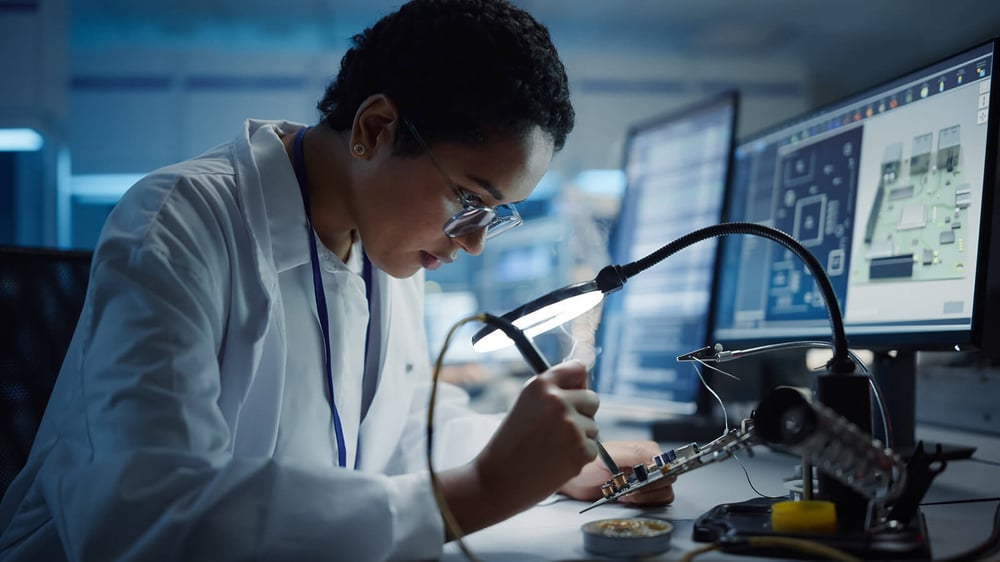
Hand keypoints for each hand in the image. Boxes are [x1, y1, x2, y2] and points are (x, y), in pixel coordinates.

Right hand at [475, 360, 599, 506]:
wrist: (497, 481)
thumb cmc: (510, 445)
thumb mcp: (526, 406)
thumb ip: (552, 393)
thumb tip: (584, 386)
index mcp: (540, 384)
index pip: (578, 368)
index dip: (578, 383)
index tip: (574, 393)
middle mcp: (557, 400)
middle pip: (592, 399)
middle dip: (582, 413)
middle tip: (558, 430)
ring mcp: (571, 425)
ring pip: (593, 427)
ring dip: (579, 438)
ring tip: (551, 449)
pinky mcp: (581, 450)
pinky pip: (592, 448)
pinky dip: (579, 458)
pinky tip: (556, 462)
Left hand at [558, 440, 675, 505]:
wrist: (576, 482)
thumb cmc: (588, 466)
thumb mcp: (609, 456)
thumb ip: (634, 454)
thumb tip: (657, 460)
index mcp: (644, 450)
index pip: (665, 462)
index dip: (658, 474)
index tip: (643, 481)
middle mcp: (648, 463)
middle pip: (668, 478)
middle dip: (650, 487)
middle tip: (631, 489)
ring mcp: (646, 480)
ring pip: (665, 491)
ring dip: (647, 497)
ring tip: (627, 495)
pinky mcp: (642, 494)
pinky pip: (657, 501)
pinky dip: (645, 503)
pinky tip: (628, 499)